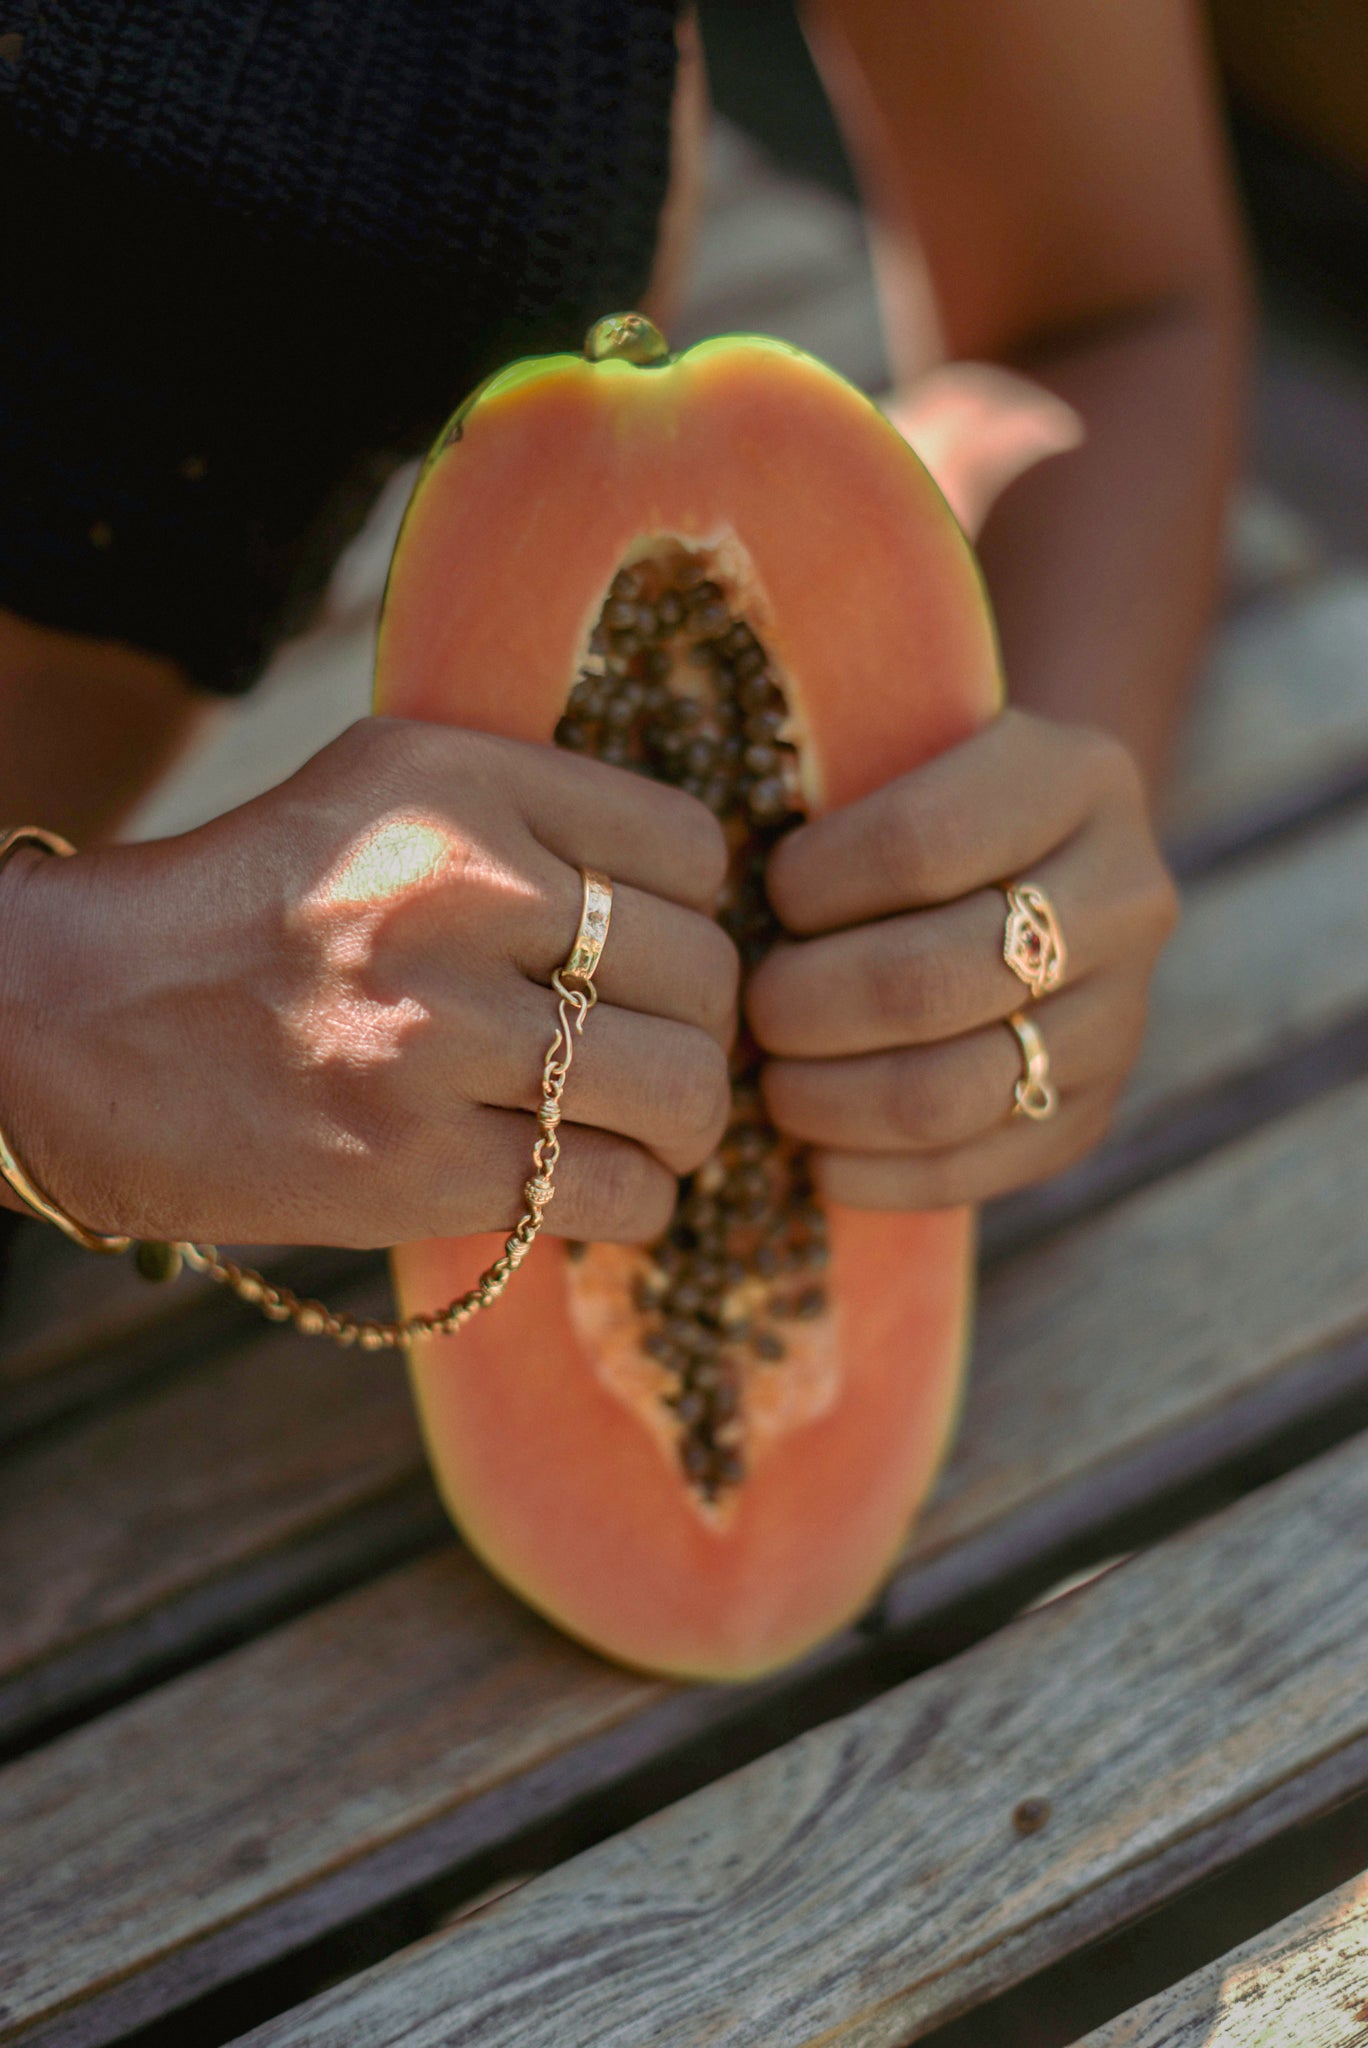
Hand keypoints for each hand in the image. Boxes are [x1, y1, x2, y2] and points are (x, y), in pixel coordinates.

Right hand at [0, 718, 736, 1247]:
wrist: (71, 1025)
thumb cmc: (248, 908)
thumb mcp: (381, 793)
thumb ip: (531, 816)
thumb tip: (694, 897)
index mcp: (458, 784)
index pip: (691, 847)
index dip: (695, 913)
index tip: (656, 954)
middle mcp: (459, 894)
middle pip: (704, 973)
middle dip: (700, 1027)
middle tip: (656, 1055)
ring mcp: (438, 1034)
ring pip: (684, 1089)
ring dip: (687, 1124)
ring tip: (645, 1130)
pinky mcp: (416, 1165)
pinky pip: (618, 1191)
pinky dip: (636, 1203)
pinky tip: (594, 1188)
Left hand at [745, 709, 1177, 1208]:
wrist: (1047, 871)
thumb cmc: (929, 807)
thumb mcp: (904, 756)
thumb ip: (834, 795)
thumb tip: (711, 907)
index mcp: (1075, 778)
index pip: (918, 843)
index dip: (814, 884)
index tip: (770, 898)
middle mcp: (1125, 897)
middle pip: (929, 981)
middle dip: (806, 1007)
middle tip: (752, 1010)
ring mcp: (1122, 1015)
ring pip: (948, 1090)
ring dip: (830, 1100)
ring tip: (775, 1084)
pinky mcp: (1094, 1110)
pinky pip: (975, 1169)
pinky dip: (877, 1175)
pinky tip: (819, 1156)